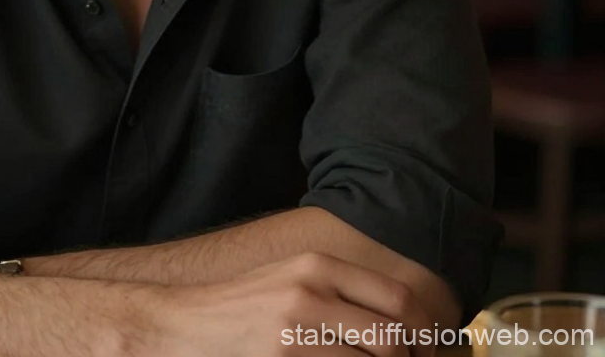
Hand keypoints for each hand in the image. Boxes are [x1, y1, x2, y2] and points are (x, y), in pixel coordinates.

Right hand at [149, 252, 434, 356]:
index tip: (428, 351)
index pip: (397, 298)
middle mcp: (311, 291)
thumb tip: (395, 325)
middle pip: (394, 336)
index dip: (425, 332)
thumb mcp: (290, 281)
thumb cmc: (243, 308)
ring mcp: (298, 328)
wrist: (185, 324)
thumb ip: (336, 293)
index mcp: (317, 265)